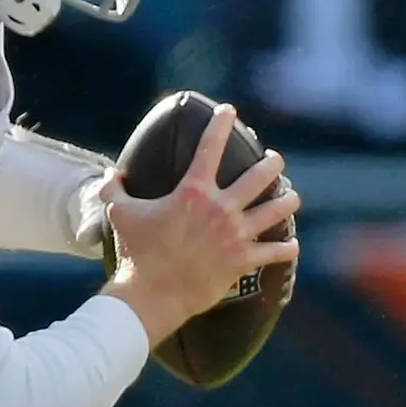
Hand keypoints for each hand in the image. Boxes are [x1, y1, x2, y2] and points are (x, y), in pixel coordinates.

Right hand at [107, 103, 297, 343]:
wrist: (151, 295)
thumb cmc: (135, 253)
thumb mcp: (118, 214)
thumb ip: (114, 189)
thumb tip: (112, 174)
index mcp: (192, 192)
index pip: (210, 147)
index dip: (221, 124)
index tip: (229, 111)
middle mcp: (220, 208)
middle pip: (259, 177)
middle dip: (272, 163)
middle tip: (276, 159)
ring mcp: (235, 235)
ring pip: (275, 210)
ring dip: (287, 201)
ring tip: (292, 197)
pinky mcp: (242, 261)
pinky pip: (274, 252)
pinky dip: (285, 248)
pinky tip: (292, 244)